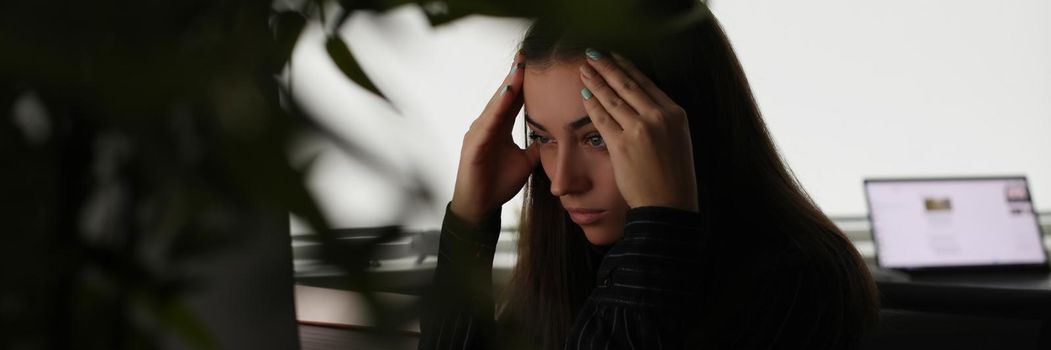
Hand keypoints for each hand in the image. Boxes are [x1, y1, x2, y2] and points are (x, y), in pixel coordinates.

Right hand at [450, 53, 539, 225]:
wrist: (480, 207)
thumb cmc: (497, 184)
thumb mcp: (525, 162)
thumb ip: (536, 147)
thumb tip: (553, 136)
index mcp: (498, 128)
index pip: (513, 99)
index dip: (523, 81)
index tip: (534, 62)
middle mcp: (486, 125)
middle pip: (503, 96)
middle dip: (515, 75)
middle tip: (526, 53)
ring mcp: (478, 133)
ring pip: (496, 105)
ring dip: (508, 86)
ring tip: (519, 67)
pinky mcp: (473, 146)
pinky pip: (487, 123)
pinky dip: (497, 108)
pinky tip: (507, 95)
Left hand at [578, 50, 698, 211]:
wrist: (669, 204)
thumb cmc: (673, 176)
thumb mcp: (676, 139)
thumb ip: (661, 119)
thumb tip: (639, 103)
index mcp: (675, 113)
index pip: (646, 83)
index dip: (626, 67)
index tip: (614, 57)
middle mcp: (658, 117)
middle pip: (627, 84)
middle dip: (607, 66)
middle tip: (593, 55)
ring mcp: (639, 130)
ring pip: (612, 98)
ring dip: (595, 81)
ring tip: (583, 69)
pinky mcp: (622, 144)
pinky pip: (601, 119)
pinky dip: (591, 104)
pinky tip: (584, 94)